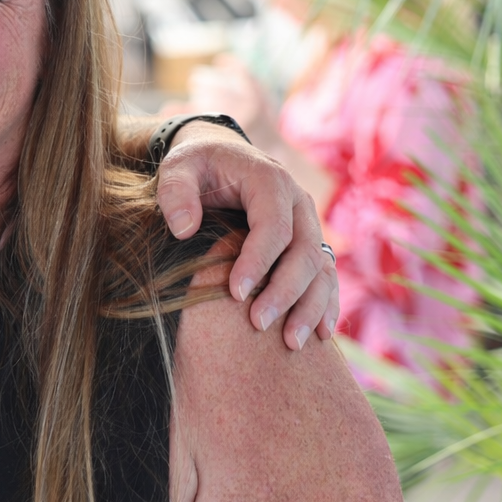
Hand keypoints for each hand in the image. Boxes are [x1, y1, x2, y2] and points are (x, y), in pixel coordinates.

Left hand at [156, 122, 337, 349]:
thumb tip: (183, 229)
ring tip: (290, 343)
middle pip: (305, 252)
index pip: (273, 226)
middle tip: (258, 324)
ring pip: (322, 268)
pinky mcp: (310, 242)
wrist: (219, 158)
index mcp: (270, 180)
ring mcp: (308, 224)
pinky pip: (327, 276)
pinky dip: (326, 305)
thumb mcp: (177, 167)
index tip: (235, 294)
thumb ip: (174, 191)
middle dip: (285, 292)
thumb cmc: (196, 166)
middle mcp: (298, 202)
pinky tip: (318, 335)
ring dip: (311, 306)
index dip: (258, 262)